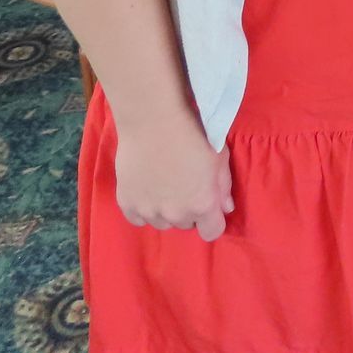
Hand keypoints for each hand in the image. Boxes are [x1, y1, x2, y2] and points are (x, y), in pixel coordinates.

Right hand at [112, 110, 233, 240]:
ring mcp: (150, 212)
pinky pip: (138, 218)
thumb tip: (225, 208)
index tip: (208, 205)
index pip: (212, 232)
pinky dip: (143, 208)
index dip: (212, 219)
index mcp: (202, 205)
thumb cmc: (194, 133)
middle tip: (184, 185)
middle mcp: (176, 215)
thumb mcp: (220, 156)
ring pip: (162, 223)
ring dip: (165, 210)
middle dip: (188, 209)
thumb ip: (224, 187)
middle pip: (186, 224)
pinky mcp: (127, 204)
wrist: (154, 120)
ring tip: (163, 184)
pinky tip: (146, 190)